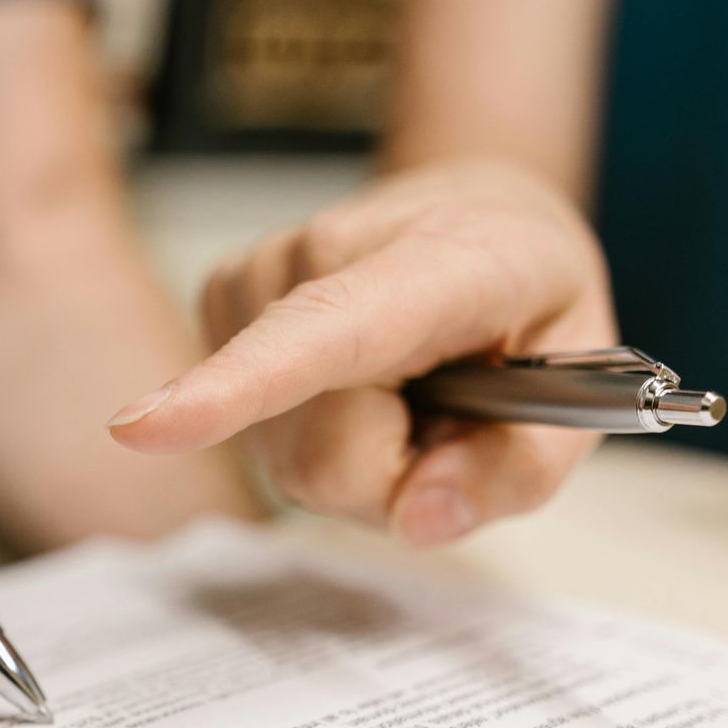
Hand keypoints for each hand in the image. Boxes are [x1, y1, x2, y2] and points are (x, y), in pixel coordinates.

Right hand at [105, 161, 615, 544]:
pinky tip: (359, 384)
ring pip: (288, 455)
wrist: (475, 207)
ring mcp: (256, 276)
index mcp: (440, 262)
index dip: (236, 388)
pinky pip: (259, 434)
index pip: (323, 333)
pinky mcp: (219, 301)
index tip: (143, 429)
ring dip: (358, 454)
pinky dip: (315, 431)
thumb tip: (419, 520)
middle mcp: (320, 255)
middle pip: (320, 453)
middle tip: (448, 418)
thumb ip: (515, 469)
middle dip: (391, 476)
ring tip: (408, 391)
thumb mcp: (584, 386)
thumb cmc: (526, 297)